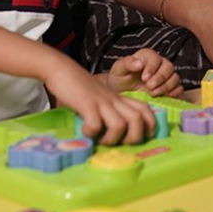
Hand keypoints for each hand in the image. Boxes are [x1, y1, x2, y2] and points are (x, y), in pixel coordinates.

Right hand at [42, 59, 157, 144]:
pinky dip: (91, 133)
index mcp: (119, 98)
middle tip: (118, 142)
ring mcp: (101, 101)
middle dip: (133, 138)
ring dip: (110, 139)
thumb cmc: (79, 87)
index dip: (150, 125)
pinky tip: (84, 130)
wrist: (61, 69)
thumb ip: (108, 111)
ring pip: (120, 125)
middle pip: (138, 119)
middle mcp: (114, 100)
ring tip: (99, 139)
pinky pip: (95, 124)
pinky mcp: (86, 103)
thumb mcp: (100, 98)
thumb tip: (110, 134)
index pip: (145, 109)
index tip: (143, 136)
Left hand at [107, 49, 182, 96]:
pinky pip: (179, 88)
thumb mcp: (118, 70)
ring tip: (152, 93)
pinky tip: (162, 96)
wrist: (122, 93)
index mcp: (147, 56)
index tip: (144, 78)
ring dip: (166, 86)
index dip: (152, 68)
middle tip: (149, 87)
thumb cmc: (120, 79)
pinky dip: (173, 93)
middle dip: (160, 78)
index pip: (156, 58)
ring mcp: (166, 76)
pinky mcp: (169, 88)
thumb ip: (127, 63)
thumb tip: (139, 63)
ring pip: (175, 77)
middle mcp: (159, 64)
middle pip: (169, 67)